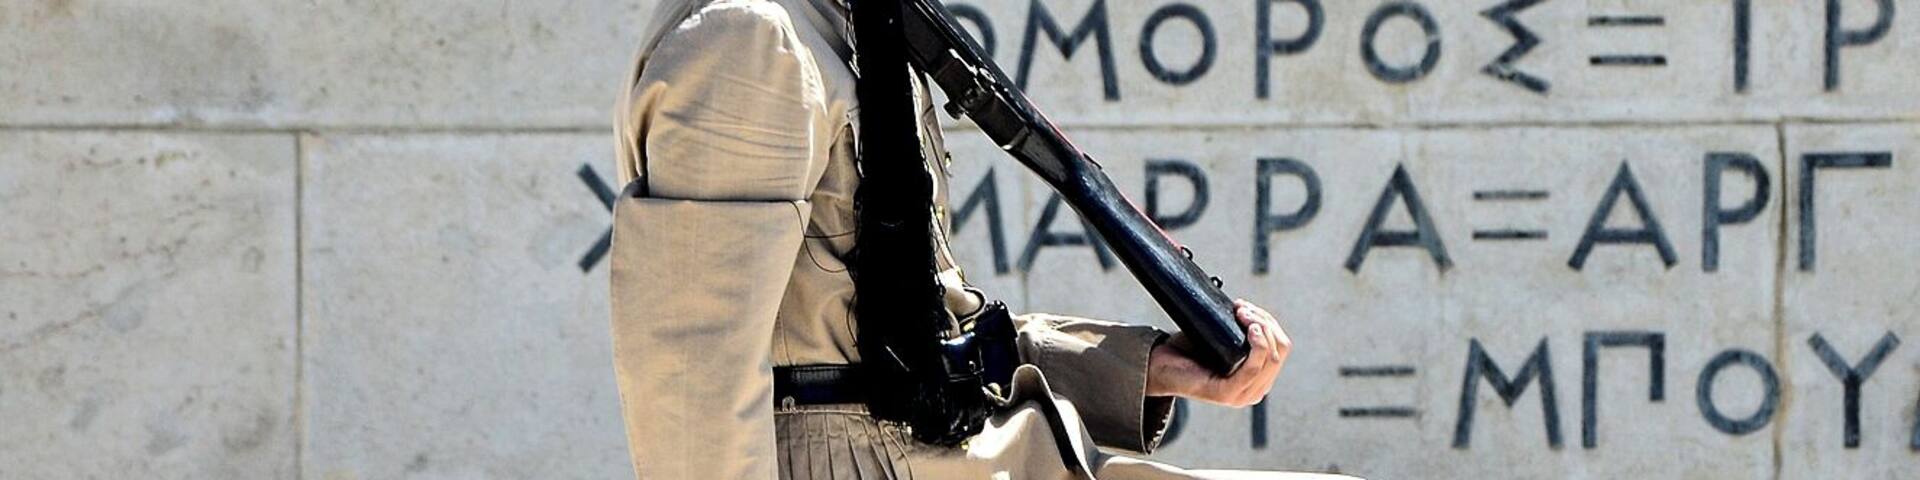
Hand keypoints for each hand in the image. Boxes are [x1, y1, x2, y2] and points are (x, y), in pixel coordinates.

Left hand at [1144, 300, 1289, 406]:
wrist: (1157, 366)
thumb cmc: (1188, 349)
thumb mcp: (1222, 338)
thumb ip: (1240, 330)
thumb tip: (1249, 309)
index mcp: (1258, 378)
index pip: (1282, 347)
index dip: (1269, 322)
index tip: (1246, 307)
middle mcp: (1255, 390)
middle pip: (1280, 350)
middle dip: (1265, 322)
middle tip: (1242, 308)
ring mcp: (1242, 395)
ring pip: (1271, 358)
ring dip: (1260, 328)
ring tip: (1241, 313)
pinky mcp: (1227, 395)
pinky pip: (1253, 369)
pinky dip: (1257, 347)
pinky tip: (1250, 331)